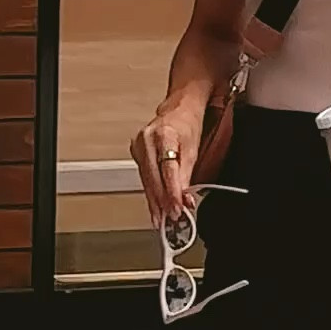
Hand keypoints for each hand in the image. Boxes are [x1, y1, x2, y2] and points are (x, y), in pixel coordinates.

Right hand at [133, 100, 202, 229]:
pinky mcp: (136, 153)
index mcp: (164, 134)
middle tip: (170, 219)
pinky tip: (154, 207)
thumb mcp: (194, 149)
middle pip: (153, 177)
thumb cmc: (187, 125)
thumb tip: (184, 198)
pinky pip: (143, 178)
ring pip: (146, 180)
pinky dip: (150, 193)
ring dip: (155, 202)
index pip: (167, 168)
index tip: (176, 208)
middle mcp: (147, 139)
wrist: (178, 110)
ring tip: (161, 219)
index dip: (172, 192)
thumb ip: (188, 175)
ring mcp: (138, 145)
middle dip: (162, 201)